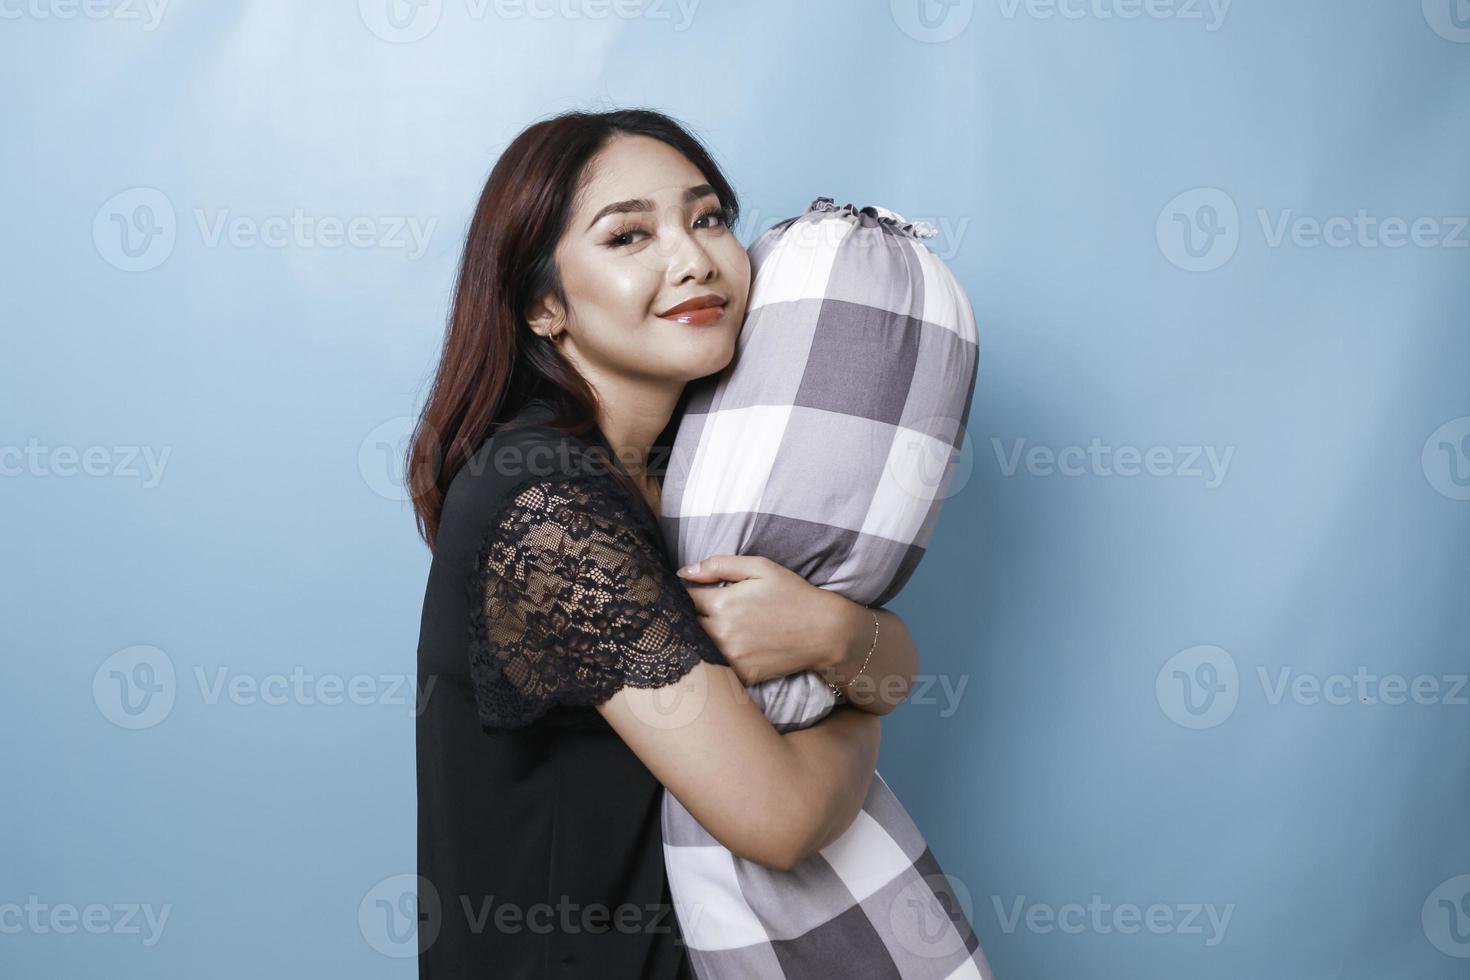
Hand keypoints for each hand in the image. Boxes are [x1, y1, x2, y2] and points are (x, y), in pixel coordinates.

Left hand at [676, 555, 844, 686]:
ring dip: (694, 640)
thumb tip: (683, 572)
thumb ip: (719, 565)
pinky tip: (719, 652)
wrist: (825, 631)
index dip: (681, 594)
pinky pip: (713, 670)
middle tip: (690, 614)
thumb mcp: (760, 567)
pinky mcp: (741, 675)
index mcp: (723, 602)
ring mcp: (730, 656)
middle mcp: (722, 631)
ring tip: (704, 631)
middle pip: (683, 626)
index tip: (686, 594)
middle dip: (683, 618)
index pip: (683, 597)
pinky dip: (711, 661)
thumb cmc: (793, 594)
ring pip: (695, 649)